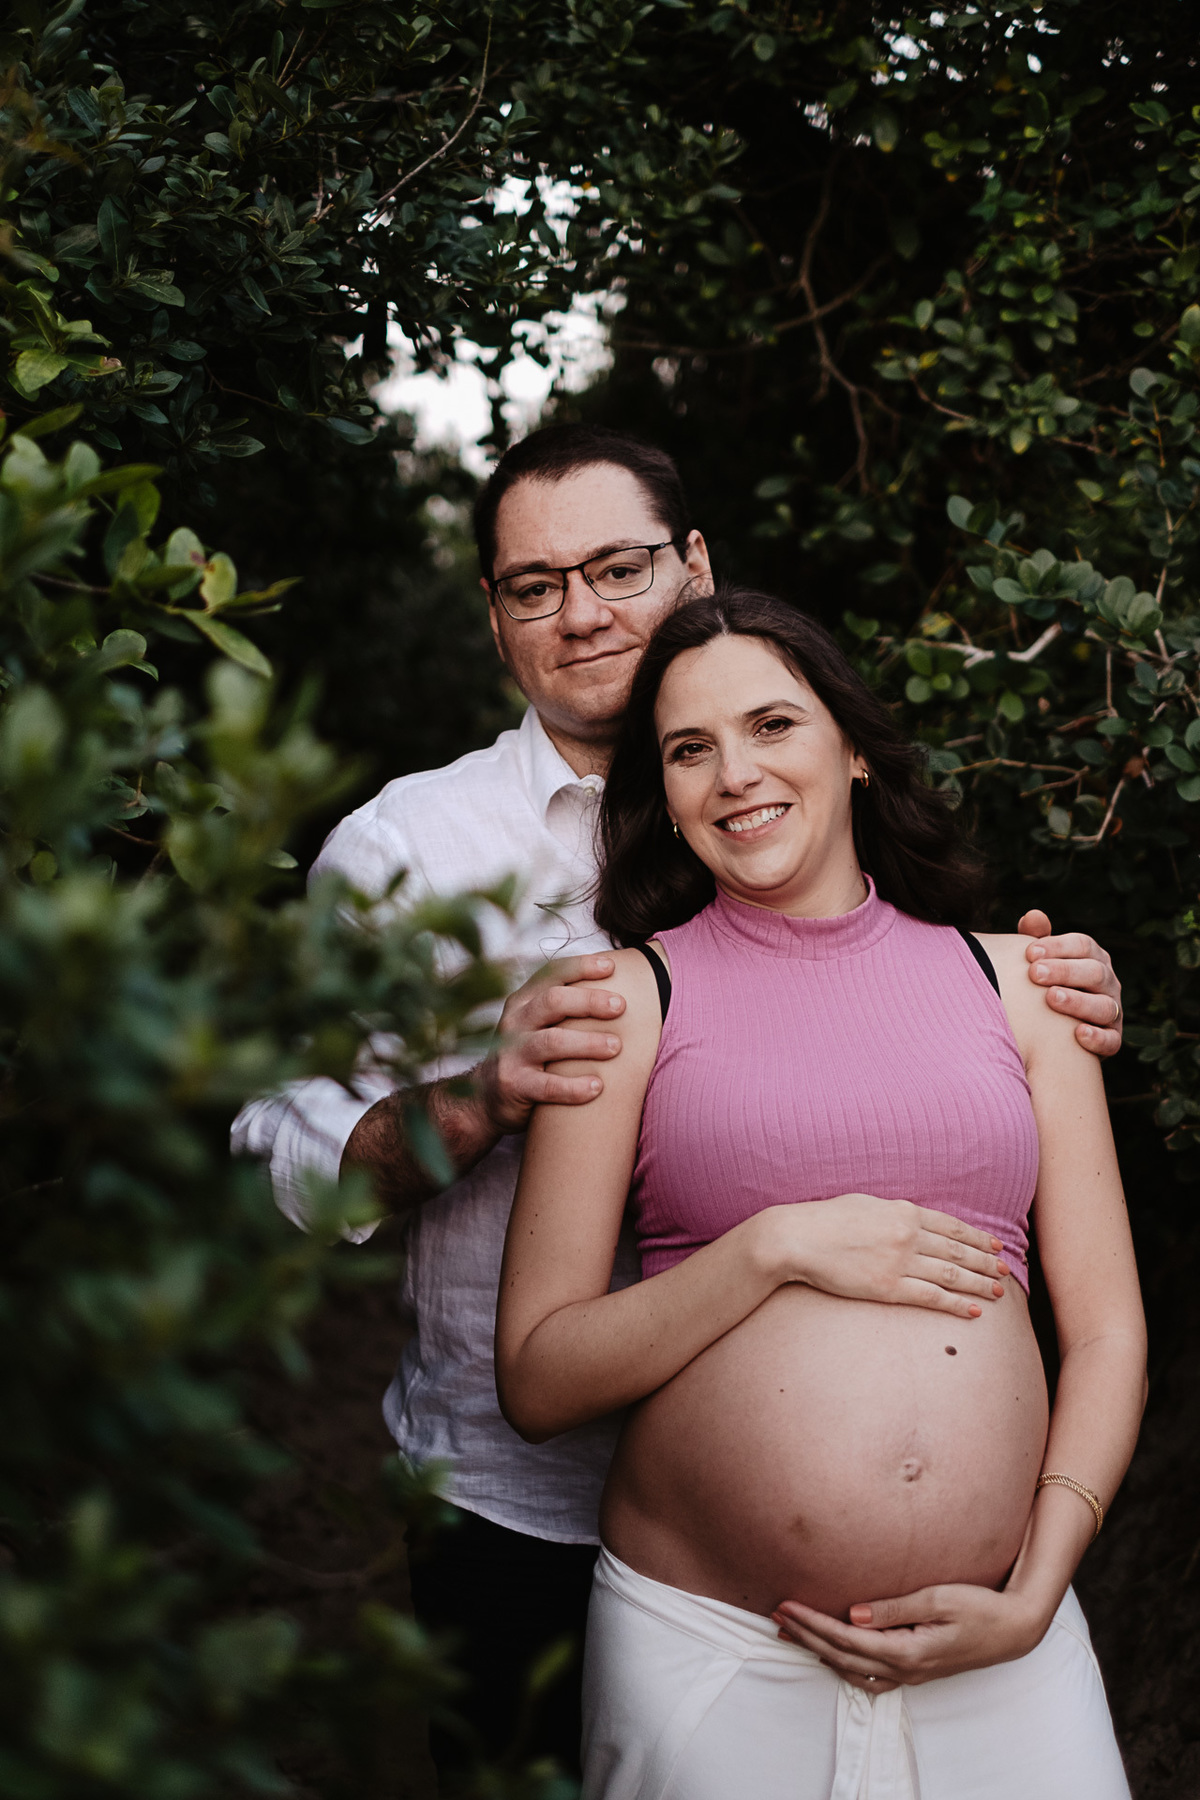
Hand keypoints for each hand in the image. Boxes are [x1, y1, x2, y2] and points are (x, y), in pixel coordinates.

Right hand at [478, 954, 624, 1133]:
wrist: (489, 1096)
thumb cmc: (530, 1054)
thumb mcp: (539, 1024)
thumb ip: (566, 1006)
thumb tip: (618, 987)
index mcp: (524, 1000)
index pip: (551, 973)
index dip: (581, 966)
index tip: (612, 967)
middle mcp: (515, 1021)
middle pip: (552, 1001)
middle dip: (589, 1001)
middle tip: (621, 1006)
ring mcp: (511, 1053)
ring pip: (552, 1041)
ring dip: (587, 1042)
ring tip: (616, 1046)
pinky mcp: (514, 1085)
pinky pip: (547, 1086)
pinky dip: (574, 1087)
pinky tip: (597, 1086)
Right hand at [763, 1194, 1009, 1319]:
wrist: (798, 1238)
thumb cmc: (825, 1219)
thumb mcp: (865, 1203)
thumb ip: (893, 1212)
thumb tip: (911, 1218)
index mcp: (903, 1211)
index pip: (951, 1226)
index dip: (976, 1237)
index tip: (994, 1245)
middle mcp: (908, 1235)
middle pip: (957, 1250)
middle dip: (984, 1261)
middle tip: (1004, 1270)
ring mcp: (900, 1262)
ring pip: (951, 1274)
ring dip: (978, 1283)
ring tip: (997, 1291)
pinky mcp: (888, 1288)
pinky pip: (931, 1297)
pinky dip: (955, 1304)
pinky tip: (972, 1310)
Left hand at [771, 1582, 1045, 1691]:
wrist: (1014, 1629)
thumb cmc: (980, 1607)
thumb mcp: (938, 1598)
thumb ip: (894, 1608)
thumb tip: (852, 1614)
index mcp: (908, 1651)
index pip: (846, 1639)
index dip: (813, 1623)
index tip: (786, 1605)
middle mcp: (905, 1669)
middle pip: (842, 1656)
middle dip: (807, 1636)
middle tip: (777, 1616)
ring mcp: (911, 1674)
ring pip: (852, 1671)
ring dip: (820, 1651)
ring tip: (792, 1632)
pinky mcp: (917, 1670)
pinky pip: (870, 1676)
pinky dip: (844, 1664)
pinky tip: (832, 1652)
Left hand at [1018, 911, 1122, 1056]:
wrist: (1051, 1027)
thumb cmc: (1043, 984)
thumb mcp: (1040, 960)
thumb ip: (1036, 939)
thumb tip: (1032, 916)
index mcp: (1092, 958)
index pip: (1083, 945)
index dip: (1058, 947)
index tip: (1029, 952)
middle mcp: (1108, 982)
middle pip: (1095, 972)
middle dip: (1064, 971)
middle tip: (1034, 974)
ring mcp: (1112, 1011)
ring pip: (1104, 1006)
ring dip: (1078, 1002)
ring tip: (1051, 998)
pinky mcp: (1111, 1039)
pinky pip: (1111, 1040)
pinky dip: (1098, 1038)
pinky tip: (1078, 1033)